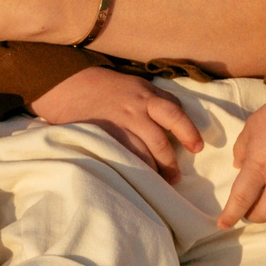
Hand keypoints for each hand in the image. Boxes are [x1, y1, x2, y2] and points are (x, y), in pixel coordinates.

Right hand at [33, 67, 203, 180]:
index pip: (175, 112)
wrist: (68, 84)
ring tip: (160, 182)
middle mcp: (136, 107)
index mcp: (146, 94)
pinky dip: (133, 168)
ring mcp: (119, 123)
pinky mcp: (103, 136)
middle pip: (162, 136)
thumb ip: (155, 100)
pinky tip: (137, 177)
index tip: (197, 147)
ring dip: (155, 169)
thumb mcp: (135, 86)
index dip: (189, 131)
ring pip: (144, 150)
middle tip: (177, 176)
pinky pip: (123, 155)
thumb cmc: (105, 87)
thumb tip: (177, 120)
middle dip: (171, 160)